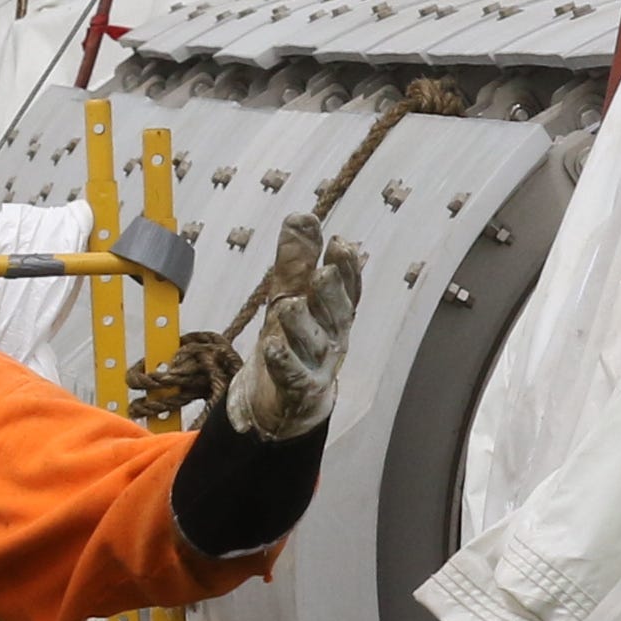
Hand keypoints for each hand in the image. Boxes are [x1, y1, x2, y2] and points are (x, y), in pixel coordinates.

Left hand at [223, 217, 363, 440]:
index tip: (340, 244)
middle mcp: (332, 339)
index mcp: (334, 314)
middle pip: (336, 315)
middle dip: (331, 293)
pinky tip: (272, 345)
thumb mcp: (290, 294)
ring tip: (289, 305)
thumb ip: (296, 259)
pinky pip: (292, 377)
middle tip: (324, 272)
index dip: (347, 269)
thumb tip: (303, 216)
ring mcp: (317, 368)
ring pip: (313, 345)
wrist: (286, 404)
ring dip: (303, 325)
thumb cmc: (294, 342)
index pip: (347, 290)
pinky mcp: (297, 392)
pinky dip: (284, 362)